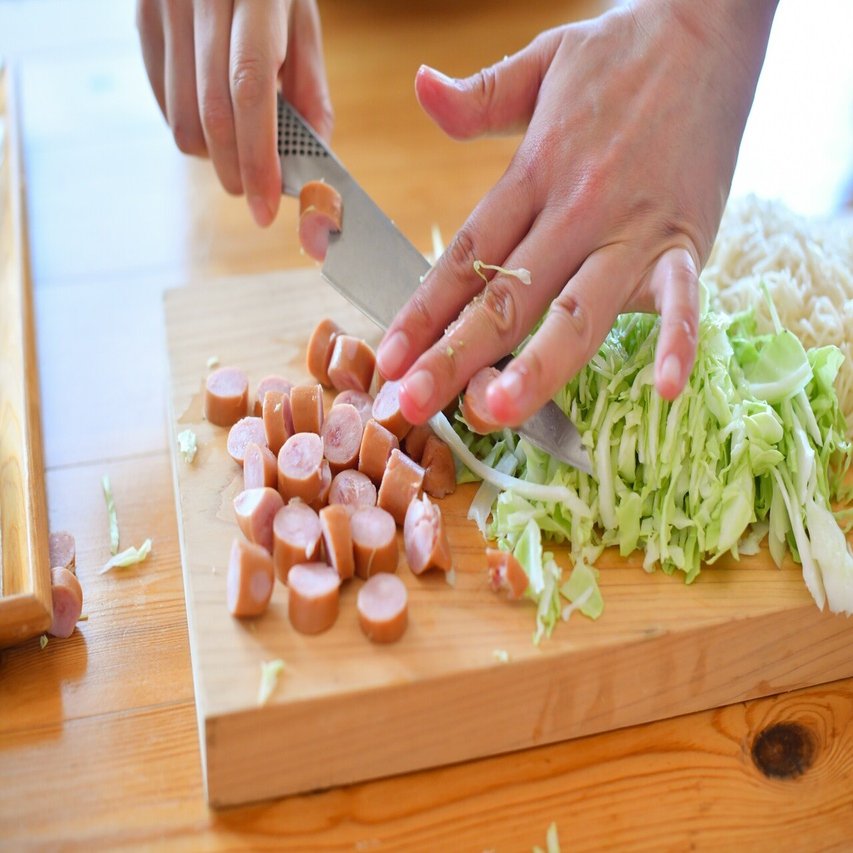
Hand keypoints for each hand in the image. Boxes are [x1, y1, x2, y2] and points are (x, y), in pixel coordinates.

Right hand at [136, 0, 331, 226]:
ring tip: (237, 152)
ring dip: (213, 156)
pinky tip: (212, 121)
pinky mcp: (141, 17)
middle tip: (255, 194)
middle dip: (236, 171)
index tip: (266, 206)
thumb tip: (311, 161)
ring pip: (181, 118)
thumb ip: (310, 92)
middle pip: (212, 114)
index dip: (257, 158)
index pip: (250, 90)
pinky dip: (191, 129)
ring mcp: (164, 4)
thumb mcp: (303, 24)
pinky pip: (162, 101)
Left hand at [376, 0, 777, 425]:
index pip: (465, 256)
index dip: (422, 312)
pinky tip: (663, 390)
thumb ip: (477, 97)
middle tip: (410, 406)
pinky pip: (684, 298)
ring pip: (578, 312)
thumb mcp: (538, 63)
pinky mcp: (687, 238)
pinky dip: (678, 341)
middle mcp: (577, 208)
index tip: (389, 360)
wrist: (711, 25)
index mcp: (534, 171)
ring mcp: (633, 229)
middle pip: (508, 297)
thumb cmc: (620, 51)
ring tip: (494, 412)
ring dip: (538, 367)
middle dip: (455, 356)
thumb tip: (420, 88)